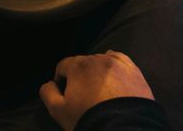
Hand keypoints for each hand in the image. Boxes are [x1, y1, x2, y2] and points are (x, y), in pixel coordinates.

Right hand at [40, 51, 154, 130]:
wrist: (122, 127)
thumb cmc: (88, 117)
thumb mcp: (58, 110)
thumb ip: (48, 93)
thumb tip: (49, 84)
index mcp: (79, 65)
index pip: (63, 66)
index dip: (60, 79)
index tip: (63, 93)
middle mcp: (99, 59)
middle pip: (83, 63)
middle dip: (79, 76)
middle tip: (81, 96)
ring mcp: (119, 63)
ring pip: (102, 61)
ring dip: (97, 72)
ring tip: (98, 91)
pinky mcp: (134, 70)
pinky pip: (121, 61)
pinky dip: (115, 66)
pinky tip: (113, 74)